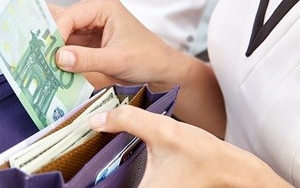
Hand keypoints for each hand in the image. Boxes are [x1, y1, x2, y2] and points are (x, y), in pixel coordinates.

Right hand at [51, 0, 189, 89]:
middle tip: (35, 60)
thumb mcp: (117, 61)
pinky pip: (66, 43)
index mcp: (102, 5)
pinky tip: (48, 66)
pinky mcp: (86, 37)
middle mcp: (93, 9)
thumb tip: (58, 58)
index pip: (68, 16)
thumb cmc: (146, 59)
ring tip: (38, 65)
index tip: (45, 57)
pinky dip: (58, 55)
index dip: (54, 36)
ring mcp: (88, 23)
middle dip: (49, 41)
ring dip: (51, 49)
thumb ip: (87, 59)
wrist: (161, 69)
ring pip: (60, 33)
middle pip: (60, 22)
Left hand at [87, 105, 288, 187]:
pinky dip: (118, 178)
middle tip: (76, 156)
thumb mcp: (164, 130)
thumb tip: (96, 118)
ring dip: (105, 178)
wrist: (232, 171)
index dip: (81, 185)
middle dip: (91, 178)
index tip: (68, 170)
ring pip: (117, 186)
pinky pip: (129, 186)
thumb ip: (128, 120)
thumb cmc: (204, 156)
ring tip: (91, 157)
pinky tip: (113, 161)